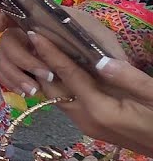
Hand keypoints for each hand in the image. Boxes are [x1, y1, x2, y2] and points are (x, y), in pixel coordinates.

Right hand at [0, 7, 125, 97]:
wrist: (110, 77)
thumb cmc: (104, 53)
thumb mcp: (100, 40)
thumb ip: (81, 37)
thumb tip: (53, 41)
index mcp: (47, 20)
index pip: (17, 11)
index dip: (2, 16)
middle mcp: (31, 34)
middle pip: (8, 39)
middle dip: (21, 58)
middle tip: (45, 75)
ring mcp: (25, 52)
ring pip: (1, 58)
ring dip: (14, 74)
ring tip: (33, 91)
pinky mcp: (23, 70)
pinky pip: (3, 73)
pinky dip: (11, 82)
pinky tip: (26, 92)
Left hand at [30, 30, 152, 155]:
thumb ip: (128, 78)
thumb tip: (100, 58)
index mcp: (99, 110)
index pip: (68, 76)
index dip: (50, 53)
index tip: (33, 34)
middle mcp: (85, 120)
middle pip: (52, 89)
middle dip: (41, 64)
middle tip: (32, 39)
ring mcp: (87, 126)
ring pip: (58, 98)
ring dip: (49, 76)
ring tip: (44, 50)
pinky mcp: (93, 127)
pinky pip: (69, 103)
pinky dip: (62, 86)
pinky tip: (67, 70)